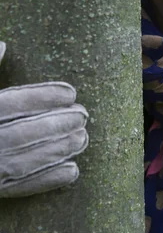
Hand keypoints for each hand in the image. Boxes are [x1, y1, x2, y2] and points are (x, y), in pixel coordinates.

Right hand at [0, 42, 88, 197]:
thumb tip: (3, 43)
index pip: (11, 104)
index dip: (42, 96)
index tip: (71, 92)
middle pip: (22, 134)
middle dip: (56, 124)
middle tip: (83, 115)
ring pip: (25, 162)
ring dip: (58, 151)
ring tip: (82, 138)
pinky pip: (20, 189)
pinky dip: (47, 181)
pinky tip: (72, 171)